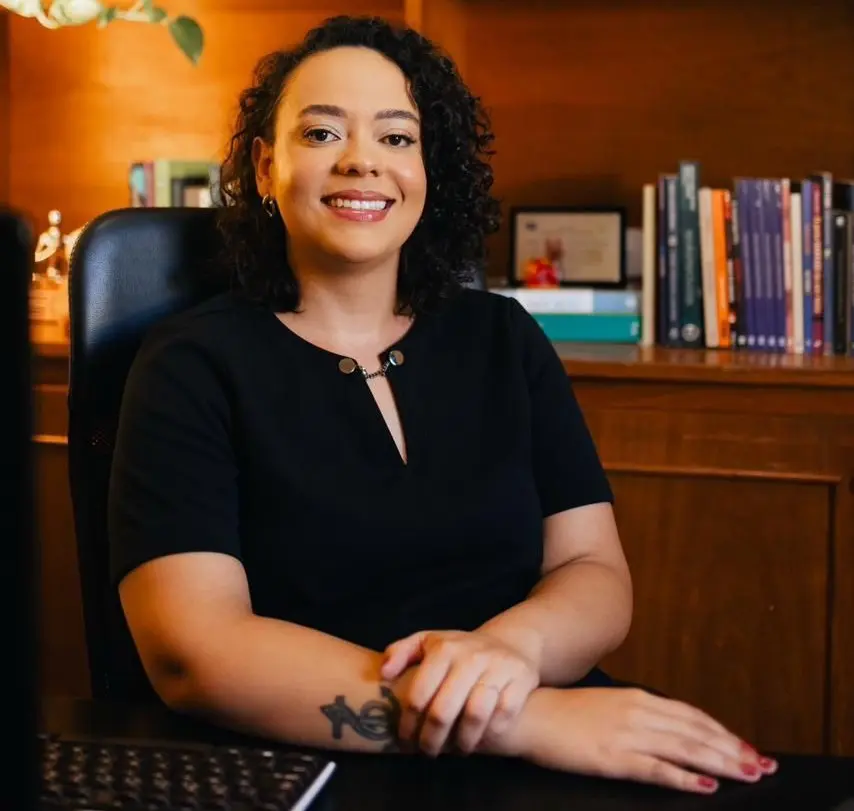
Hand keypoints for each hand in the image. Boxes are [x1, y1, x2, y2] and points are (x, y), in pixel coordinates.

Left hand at [380, 629, 539, 756]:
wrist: (509, 642)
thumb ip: (401, 652)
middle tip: (427, 752)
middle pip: (444, 711)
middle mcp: (471, 656)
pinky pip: (503, 716)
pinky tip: (480, 739)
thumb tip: (384, 673)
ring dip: (462, 743)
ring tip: (455, 750)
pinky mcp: (521, 679)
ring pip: (475, 717)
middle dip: (431, 740)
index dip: (408, 724)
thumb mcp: (428, 642)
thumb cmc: (460, 650)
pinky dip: (490, 734)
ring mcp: (498, 666)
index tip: (405, 740)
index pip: (418, 695)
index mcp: (444, 648)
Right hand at [503, 687, 777, 793]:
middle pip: (696, 731)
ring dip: (721, 762)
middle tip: (763, 764)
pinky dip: (684, 777)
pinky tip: (705, 786)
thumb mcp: (607, 705)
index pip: (692, 715)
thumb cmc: (565, 713)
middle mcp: (637, 712)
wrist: (529, 714)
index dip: (723, 732)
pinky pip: (656, 768)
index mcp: (637, 699)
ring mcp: (626, 734)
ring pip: (685, 747)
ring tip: (749, 774)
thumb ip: (638, 715)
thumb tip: (668, 729)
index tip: (747, 747)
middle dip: (733, 749)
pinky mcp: (612, 757)